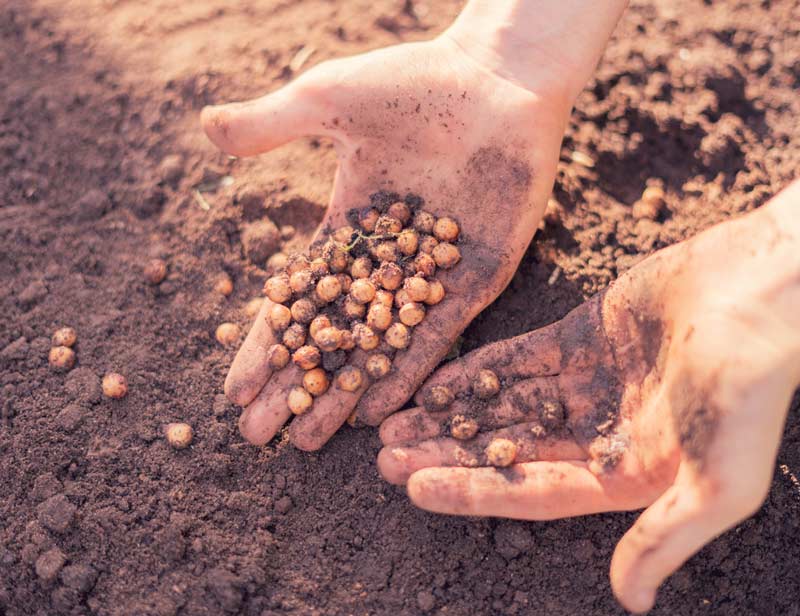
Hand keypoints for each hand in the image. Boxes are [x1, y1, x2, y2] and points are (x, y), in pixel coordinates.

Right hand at [200, 4, 607, 449]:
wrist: (499, 80)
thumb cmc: (414, 82)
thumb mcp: (330, 100)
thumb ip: (271, 124)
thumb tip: (203, 127)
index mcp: (349, 225)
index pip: (298, 298)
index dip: (265, 343)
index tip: (234, 389)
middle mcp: (388, 260)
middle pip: (333, 335)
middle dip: (296, 384)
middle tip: (259, 437)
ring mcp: (433, 273)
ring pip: (381, 346)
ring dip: (344, 393)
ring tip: (309, 442)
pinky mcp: (478, 277)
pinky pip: (440, 335)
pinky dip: (410, 373)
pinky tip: (377, 413)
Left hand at [378, 184, 799, 611]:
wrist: (764, 289)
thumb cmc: (748, 386)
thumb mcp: (720, 480)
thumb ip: (667, 537)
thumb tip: (629, 600)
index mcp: (628, 475)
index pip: (531, 492)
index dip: (470, 491)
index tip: (412, 486)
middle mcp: (602, 433)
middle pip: (507, 450)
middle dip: (446, 454)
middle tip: (384, 456)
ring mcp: (590, 382)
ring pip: (505, 403)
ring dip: (452, 413)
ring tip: (397, 420)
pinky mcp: (584, 335)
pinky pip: (520, 357)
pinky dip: (479, 369)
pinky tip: (438, 378)